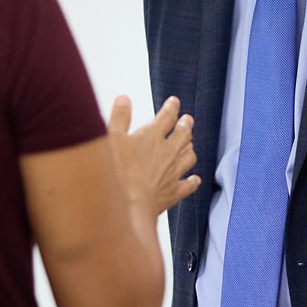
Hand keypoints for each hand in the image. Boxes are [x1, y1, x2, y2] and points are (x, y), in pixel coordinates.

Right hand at [108, 95, 199, 214]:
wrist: (128, 206)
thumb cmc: (117, 173)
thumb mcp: (111, 138)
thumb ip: (119, 117)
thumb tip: (124, 99)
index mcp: (153, 136)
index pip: (167, 116)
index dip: (171, 107)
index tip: (174, 102)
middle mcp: (167, 152)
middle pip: (183, 134)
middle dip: (186, 125)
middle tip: (187, 120)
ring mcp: (173, 172)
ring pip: (189, 156)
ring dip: (190, 149)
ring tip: (190, 145)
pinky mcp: (173, 192)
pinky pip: (188, 185)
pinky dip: (192, 181)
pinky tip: (194, 179)